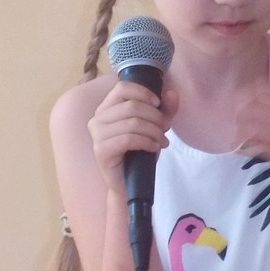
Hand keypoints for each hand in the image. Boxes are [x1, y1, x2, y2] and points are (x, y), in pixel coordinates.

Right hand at [88, 81, 178, 195]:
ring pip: (132, 123)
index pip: (123, 88)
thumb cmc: (139, 152)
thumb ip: (165, 110)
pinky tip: (154, 148)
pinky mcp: (101, 150)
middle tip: (165, 129)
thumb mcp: (155, 127)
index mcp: (107, 108)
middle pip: (132, 106)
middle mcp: (98, 118)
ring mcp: (97, 135)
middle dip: (155, 117)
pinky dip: (147, 142)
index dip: (144, 93)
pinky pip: (128, 139)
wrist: (129, 183)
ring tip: (162, 141)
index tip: (159, 104)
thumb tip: (172, 93)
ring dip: (154, 131)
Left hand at [235, 92, 269, 193]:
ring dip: (240, 131)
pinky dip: (245, 146)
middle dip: (241, 116)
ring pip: (251, 126)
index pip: (263, 97)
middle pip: (254, 109)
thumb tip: (268, 108)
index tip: (243, 110)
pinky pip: (256, 144)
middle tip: (237, 125)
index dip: (249, 102)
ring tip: (236, 138)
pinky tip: (240, 149)